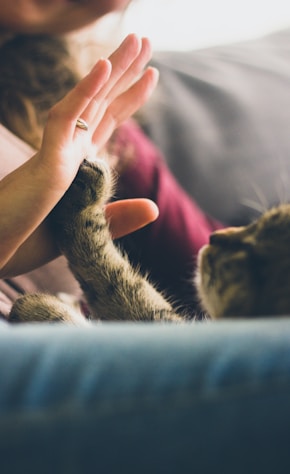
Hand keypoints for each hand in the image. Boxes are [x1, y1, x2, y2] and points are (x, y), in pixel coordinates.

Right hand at [0, 34, 158, 273]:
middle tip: (145, 40)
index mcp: (77, 164)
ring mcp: (58, 153)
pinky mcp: (46, 161)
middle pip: (102, 103)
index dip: (128, 96)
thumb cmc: (30, 241)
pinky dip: (84, 92)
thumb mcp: (86, 230)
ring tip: (138, 39)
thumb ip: (118, 218)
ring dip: (113, 68)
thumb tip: (155, 208)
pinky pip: (66, 120)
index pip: (107, 121)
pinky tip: (104, 66)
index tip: (150, 75)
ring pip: (89, 101)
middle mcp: (68, 151)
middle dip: (125, 71)